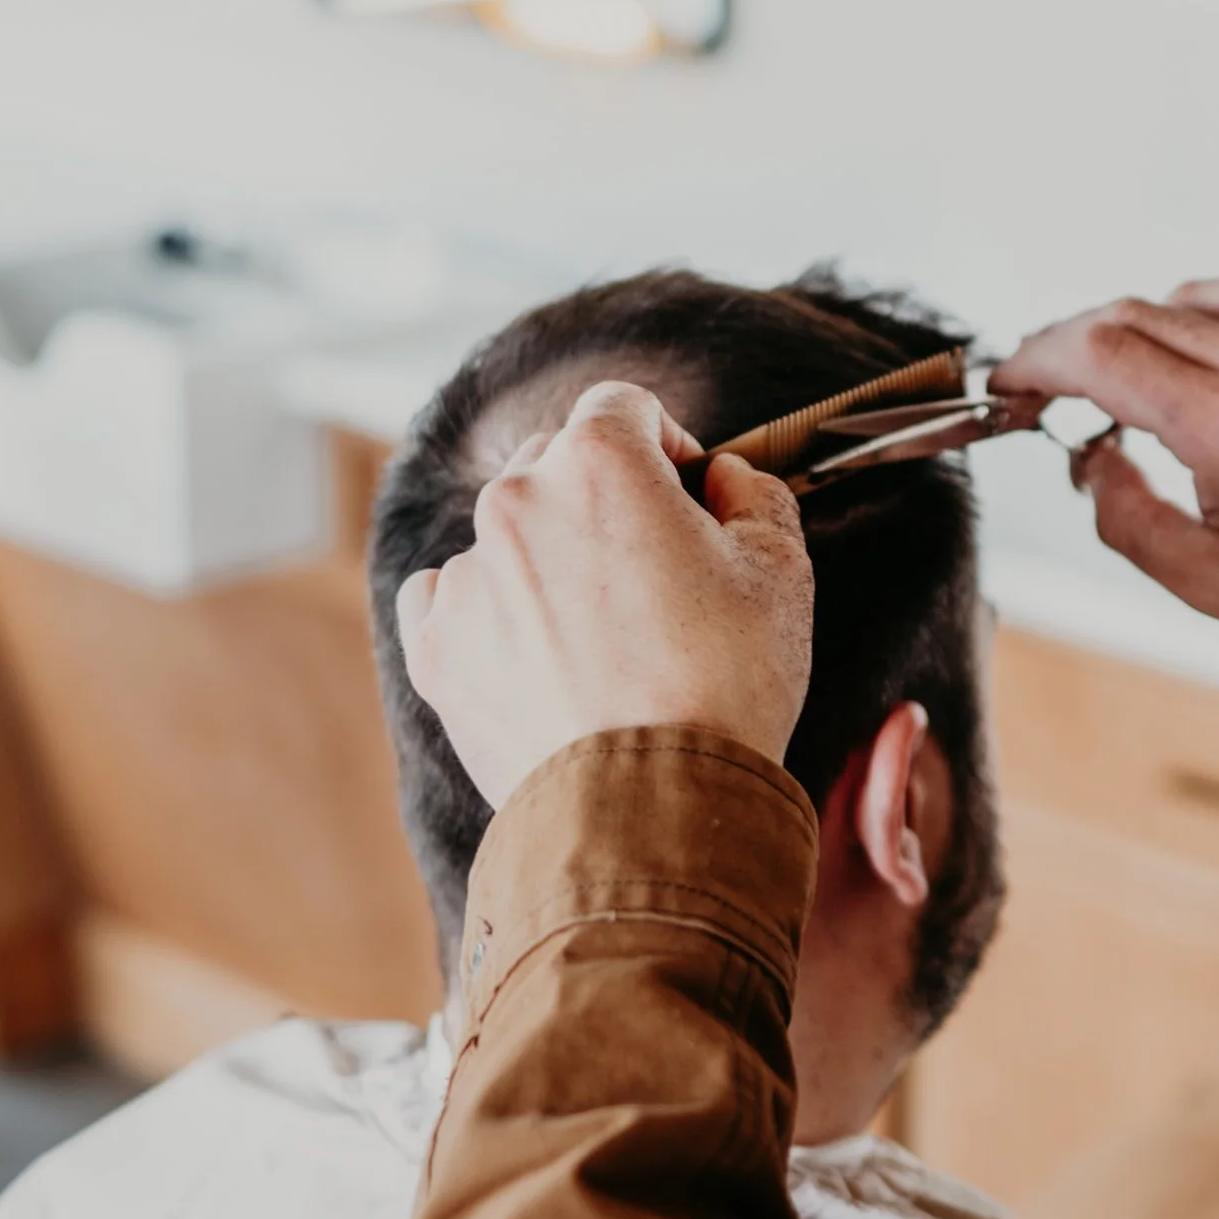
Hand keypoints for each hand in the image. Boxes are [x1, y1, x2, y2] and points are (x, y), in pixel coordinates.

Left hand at [395, 382, 814, 812]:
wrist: (652, 812)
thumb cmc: (726, 687)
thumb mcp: (783, 572)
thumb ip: (755, 494)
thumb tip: (719, 479)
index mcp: (598, 462)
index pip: (624, 407)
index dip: (666, 448)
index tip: (689, 503)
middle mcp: (515, 502)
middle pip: (555, 463)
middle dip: (603, 501)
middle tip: (652, 577)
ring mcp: (466, 579)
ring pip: (506, 538)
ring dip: (548, 564)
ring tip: (601, 642)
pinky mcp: (435, 650)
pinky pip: (448, 602)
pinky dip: (488, 616)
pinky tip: (535, 658)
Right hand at [994, 276, 1218, 672]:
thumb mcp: (1208, 583)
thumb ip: (1127, 516)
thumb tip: (1093, 461)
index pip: (1101, 353)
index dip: (1037, 361)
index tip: (1009, 384)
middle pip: (1131, 316)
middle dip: (1067, 344)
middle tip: (1037, 385)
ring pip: (1186, 301)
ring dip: (1128, 325)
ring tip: (1105, 374)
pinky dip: (1197, 311)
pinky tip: (1183, 340)